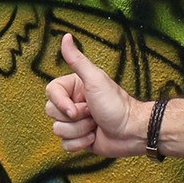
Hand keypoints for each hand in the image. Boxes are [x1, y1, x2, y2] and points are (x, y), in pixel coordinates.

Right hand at [45, 32, 146, 156]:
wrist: (133, 131)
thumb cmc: (116, 104)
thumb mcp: (95, 79)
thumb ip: (77, 60)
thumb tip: (66, 36)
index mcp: (73, 88)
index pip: (51, 93)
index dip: (61, 103)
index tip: (78, 108)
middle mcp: (72, 104)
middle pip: (52, 113)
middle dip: (74, 118)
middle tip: (93, 114)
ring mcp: (75, 123)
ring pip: (58, 131)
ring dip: (80, 131)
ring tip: (96, 126)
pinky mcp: (79, 139)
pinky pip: (65, 145)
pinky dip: (80, 144)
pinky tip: (94, 138)